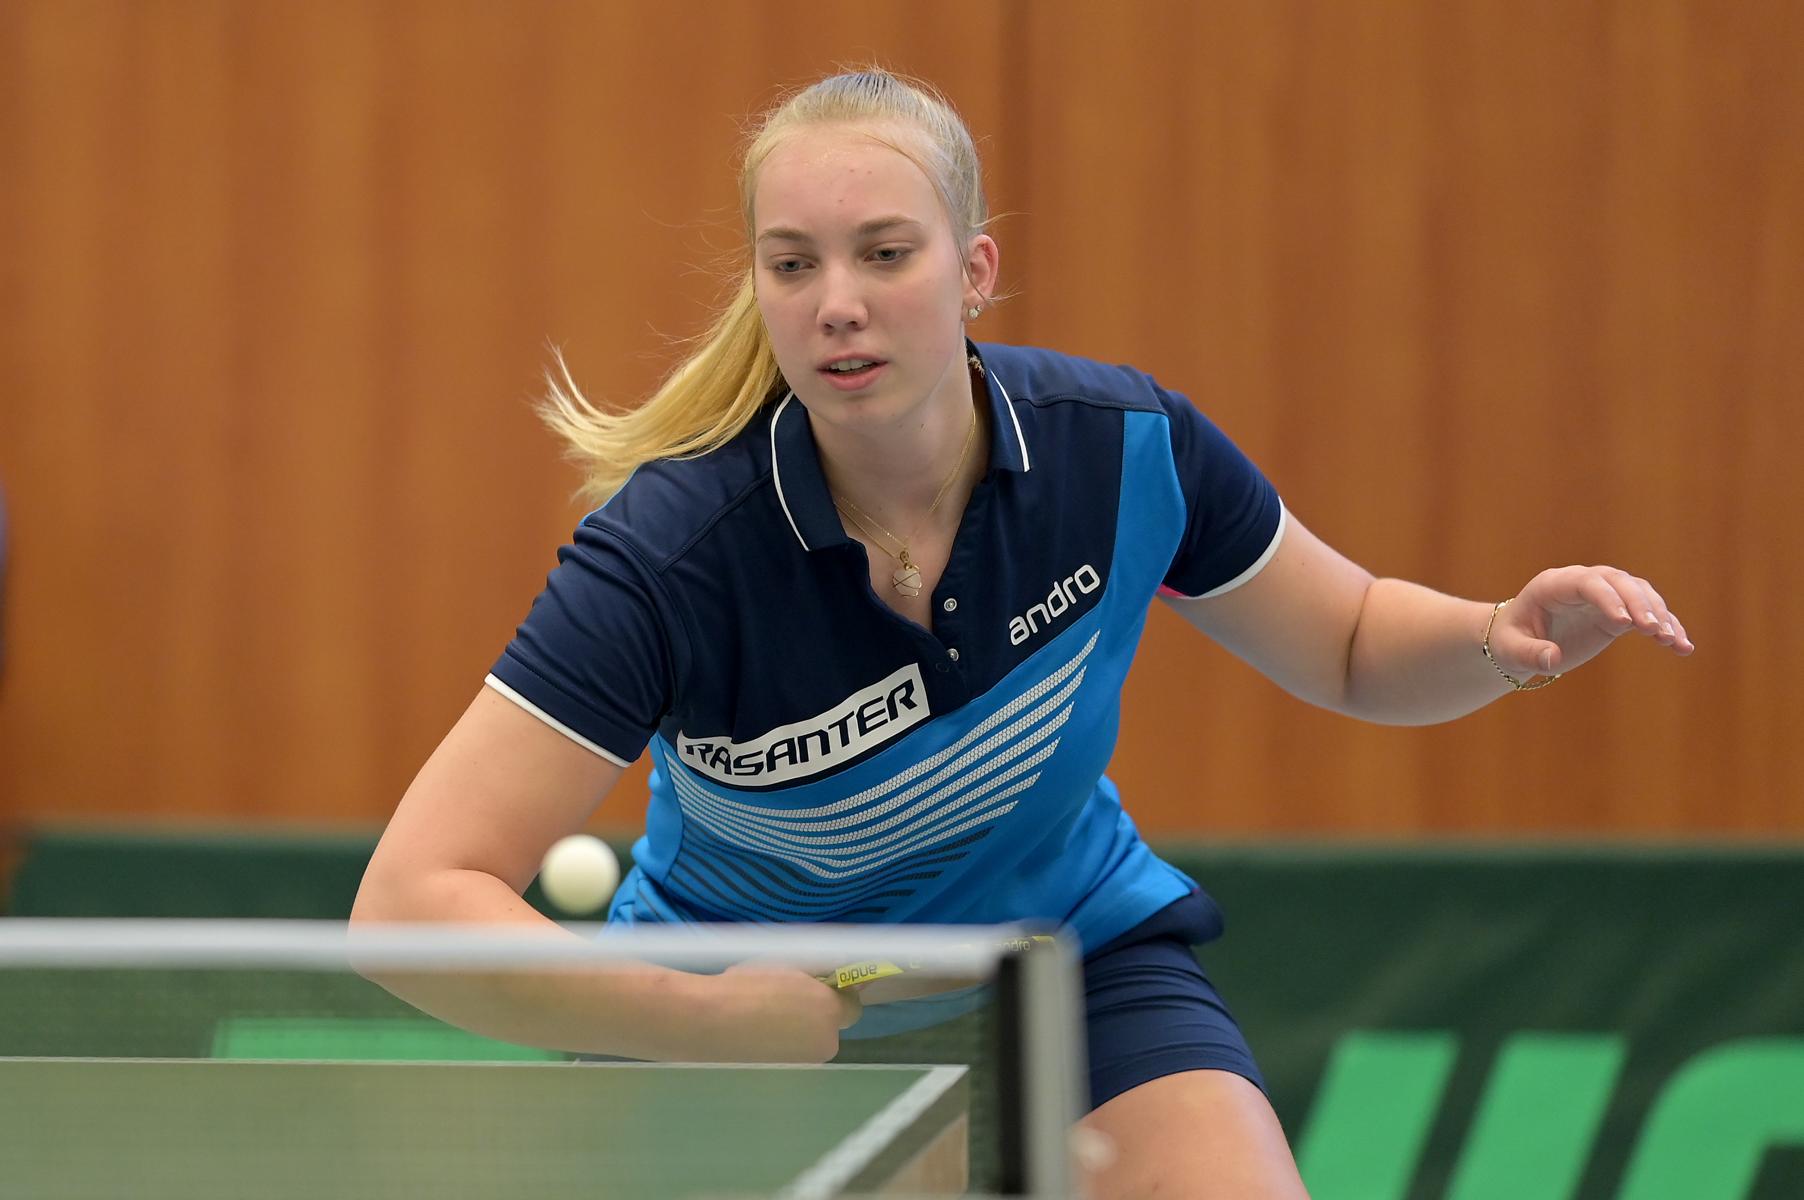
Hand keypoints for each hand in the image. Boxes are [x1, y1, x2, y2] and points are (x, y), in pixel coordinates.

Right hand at [685, 963, 862, 1062]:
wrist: (706, 1021)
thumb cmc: (746, 985)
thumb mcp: (789, 964)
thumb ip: (818, 971)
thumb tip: (833, 973)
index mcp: (829, 1012)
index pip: (851, 1006)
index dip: (838, 995)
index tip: (821, 986)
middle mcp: (824, 1044)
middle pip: (830, 1027)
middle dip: (816, 1015)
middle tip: (784, 998)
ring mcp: (803, 1065)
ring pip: (808, 1042)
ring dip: (796, 1032)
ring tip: (762, 1017)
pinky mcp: (783, 1079)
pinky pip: (790, 1055)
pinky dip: (779, 1046)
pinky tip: (754, 1034)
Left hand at [1491, 565, 1694, 679]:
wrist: (1520, 640)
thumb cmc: (1511, 641)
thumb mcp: (1511, 650)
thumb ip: (1529, 654)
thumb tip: (1551, 660)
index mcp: (1554, 585)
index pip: (1587, 583)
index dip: (1607, 599)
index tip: (1624, 623)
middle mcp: (1583, 583)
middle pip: (1620, 583)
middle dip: (1640, 605)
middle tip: (1656, 632)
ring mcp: (1604, 594)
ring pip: (1640, 594)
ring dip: (1661, 615)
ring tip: (1674, 642)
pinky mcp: (1619, 611)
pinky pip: (1648, 613)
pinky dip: (1667, 627)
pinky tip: (1683, 648)